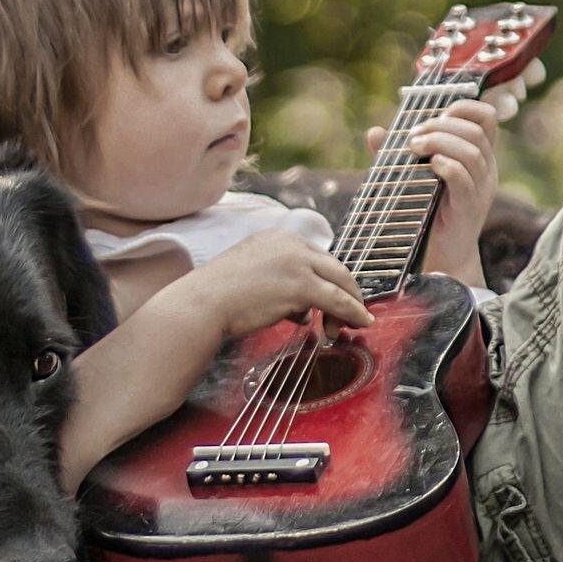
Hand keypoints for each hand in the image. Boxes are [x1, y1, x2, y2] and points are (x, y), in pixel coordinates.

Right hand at [181, 230, 374, 341]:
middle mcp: (291, 244)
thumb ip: (281, 288)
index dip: (330, 280)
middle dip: (347, 292)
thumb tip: (303, 312)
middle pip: (334, 266)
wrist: (202, 304)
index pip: (316, 257)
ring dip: (351, 305)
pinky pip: (338, 300)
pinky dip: (353, 312)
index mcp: (278, 238)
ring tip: (354, 323)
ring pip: (341, 282)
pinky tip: (360, 322)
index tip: (335, 298)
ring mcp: (298, 262)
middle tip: (352, 313)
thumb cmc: (219, 298)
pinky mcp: (301, 285)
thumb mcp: (253, 280)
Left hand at [367, 95, 503, 289]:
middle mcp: (485, 170)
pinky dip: (446, 166)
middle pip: (476, 131)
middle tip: (412, 137)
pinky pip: (464, 180)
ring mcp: (480, 190)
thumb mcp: (412, 178)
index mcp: (478, 157)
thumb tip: (375, 132)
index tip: (436, 114)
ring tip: (414, 147)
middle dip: (441, 125)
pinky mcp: (469, 209)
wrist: (440, 258)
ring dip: (440, 141)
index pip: (486, 118)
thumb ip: (395, 155)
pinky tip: (428, 166)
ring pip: (472, 152)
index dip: (464, 107)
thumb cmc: (426, 213)